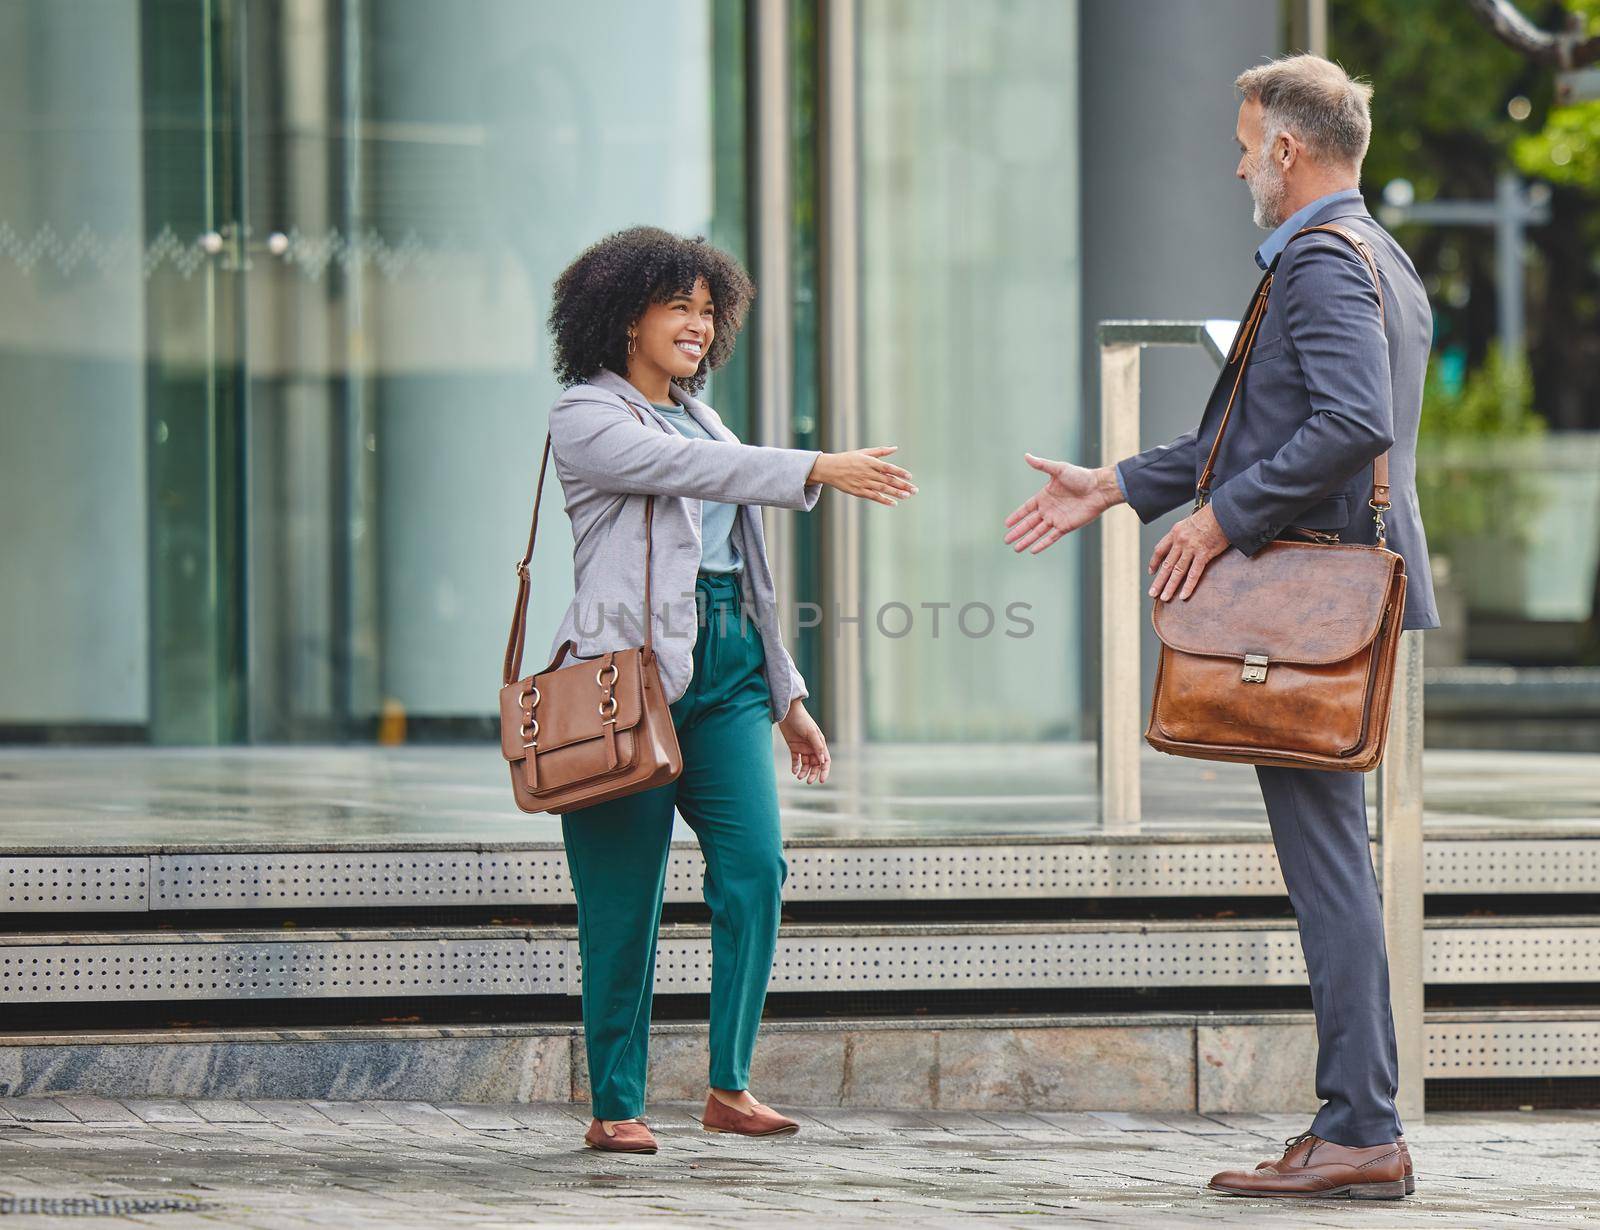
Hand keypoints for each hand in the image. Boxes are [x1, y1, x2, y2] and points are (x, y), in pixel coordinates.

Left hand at [777, 699, 829, 784]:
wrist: (787, 712)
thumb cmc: (802, 719)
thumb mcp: (811, 732)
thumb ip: (817, 746)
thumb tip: (823, 760)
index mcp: (820, 744)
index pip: (825, 761)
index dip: (825, 771)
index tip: (822, 780)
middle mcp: (812, 747)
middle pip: (815, 765)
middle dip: (813, 774)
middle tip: (808, 781)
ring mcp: (803, 748)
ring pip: (805, 764)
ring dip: (803, 771)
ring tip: (799, 777)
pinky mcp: (794, 747)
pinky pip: (796, 760)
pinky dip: (795, 766)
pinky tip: (794, 771)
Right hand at [808, 447, 916, 505]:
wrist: (830, 468)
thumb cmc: (848, 459)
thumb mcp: (864, 452)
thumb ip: (881, 451)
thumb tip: (895, 448)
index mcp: (870, 462)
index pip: (888, 467)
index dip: (900, 472)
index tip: (910, 476)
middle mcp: (868, 473)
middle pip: (888, 480)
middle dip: (903, 485)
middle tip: (915, 490)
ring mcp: (864, 483)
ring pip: (883, 489)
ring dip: (896, 493)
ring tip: (908, 496)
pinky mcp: (859, 491)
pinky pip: (874, 497)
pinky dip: (884, 500)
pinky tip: (893, 503)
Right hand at [1004, 455, 1121, 553]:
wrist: (1098, 489)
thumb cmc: (1080, 477)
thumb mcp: (1059, 469)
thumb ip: (1042, 465)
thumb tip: (1026, 456)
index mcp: (1045, 496)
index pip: (1026, 509)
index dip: (1016, 516)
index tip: (1006, 524)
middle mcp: (1049, 509)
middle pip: (1029, 523)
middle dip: (1017, 532)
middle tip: (1006, 540)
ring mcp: (1057, 519)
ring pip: (1037, 533)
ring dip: (1026, 540)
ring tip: (1016, 549)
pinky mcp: (1066, 526)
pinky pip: (1052, 537)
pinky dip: (1042, 544)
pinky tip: (1033, 550)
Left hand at [1148, 503, 1230, 600]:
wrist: (1222, 511)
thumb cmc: (1210, 515)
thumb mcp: (1190, 521)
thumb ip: (1184, 533)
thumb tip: (1182, 543)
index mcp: (1175, 532)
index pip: (1159, 550)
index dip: (1154, 562)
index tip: (1151, 571)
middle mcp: (1180, 542)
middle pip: (1166, 565)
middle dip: (1159, 581)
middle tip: (1153, 593)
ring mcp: (1191, 548)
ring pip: (1177, 571)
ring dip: (1170, 586)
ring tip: (1164, 598)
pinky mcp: (1204, 554)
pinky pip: (1194, 573)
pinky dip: (1188, 585)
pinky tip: (1183, 595)